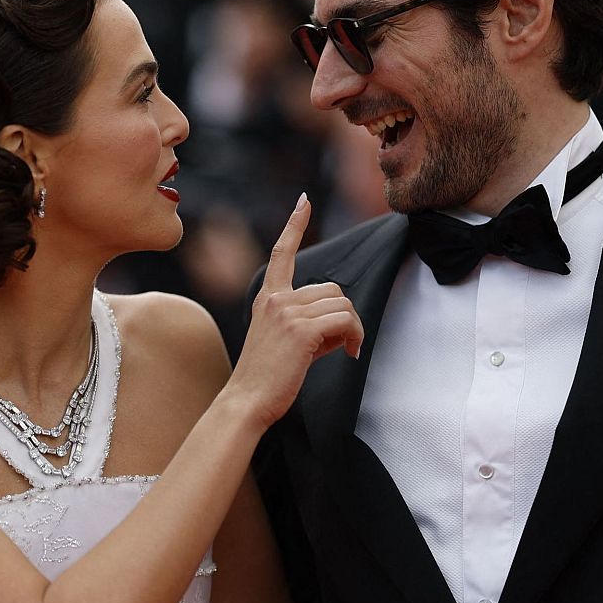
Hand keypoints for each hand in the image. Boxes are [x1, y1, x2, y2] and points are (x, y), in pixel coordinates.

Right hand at [226, 195, 363, 429]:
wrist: (247, 399)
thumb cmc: (266, 376)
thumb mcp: (281, 338)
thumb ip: (306, 320)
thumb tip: (343, 318)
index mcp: (267, 298)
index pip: (281, 253)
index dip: (295, 225)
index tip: (303, 202)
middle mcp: (275, 299)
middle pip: (333, 289)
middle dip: (345, 316)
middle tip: (341, 343)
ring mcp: (286, 312)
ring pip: (342, 304)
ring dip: (353, 328)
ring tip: (343, 349)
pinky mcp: (301, 330)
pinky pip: (345, 320)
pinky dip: (355, 336)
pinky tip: (348, 353)